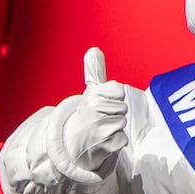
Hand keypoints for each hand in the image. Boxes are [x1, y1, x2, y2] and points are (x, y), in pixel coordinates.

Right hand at [59, 46, 127, 172]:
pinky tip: (102, 140)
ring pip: (122, 122)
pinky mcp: (106, 144)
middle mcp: (95, 109)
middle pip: (123, 107)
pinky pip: (122, 139)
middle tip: (100, 118)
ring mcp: (101, 127)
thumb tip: (93, 50)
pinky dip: (115, 141)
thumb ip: (94, 72)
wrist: (71, 142)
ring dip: (115, 128)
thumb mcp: (90, 92)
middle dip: (115, 113)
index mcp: (93, 95)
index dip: (113, 97)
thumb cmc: (86, 115)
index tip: (102, 103)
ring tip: (101, 129)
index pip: (119, 90)